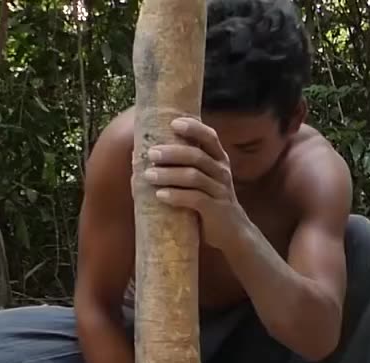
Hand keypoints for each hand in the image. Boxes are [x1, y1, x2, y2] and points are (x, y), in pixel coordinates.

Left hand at [142, 117, 250, 250]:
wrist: (232, 232)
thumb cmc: (209, 202)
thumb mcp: (199, 181)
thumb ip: (177, 166)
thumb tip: (137, 156)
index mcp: (218, 160)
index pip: (209, 137)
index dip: (193, 128)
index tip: (173, 123)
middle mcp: (221, 172)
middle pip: (197, 156)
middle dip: (172, 152)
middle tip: (151, 154)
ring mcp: (220, 191)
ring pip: (194, 177)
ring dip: (169, 174)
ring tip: (148, 176)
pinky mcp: (216, 210)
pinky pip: (195, 199)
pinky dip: (176, 196)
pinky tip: (160, 195)